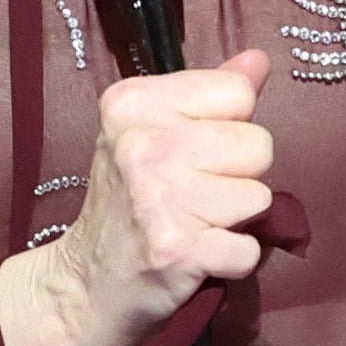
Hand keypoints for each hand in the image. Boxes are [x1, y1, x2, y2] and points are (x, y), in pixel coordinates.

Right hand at [0, 44, 277, 345]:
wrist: (85, 285)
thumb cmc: (128, 204)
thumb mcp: (153, 134)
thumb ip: (209, 94)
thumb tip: (258, 60)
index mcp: (132, 103)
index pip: (237, 92)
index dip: (229, 127)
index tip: (192, 153)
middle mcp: (140, 144)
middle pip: (258, 144)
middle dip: (239, 176)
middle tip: (194, 196)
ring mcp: (156, 197)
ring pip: (259, 196)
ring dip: (236, 221)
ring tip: (194, 225)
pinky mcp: (176, 248)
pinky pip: (250, 249)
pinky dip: (233, 261)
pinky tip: (198, 257)